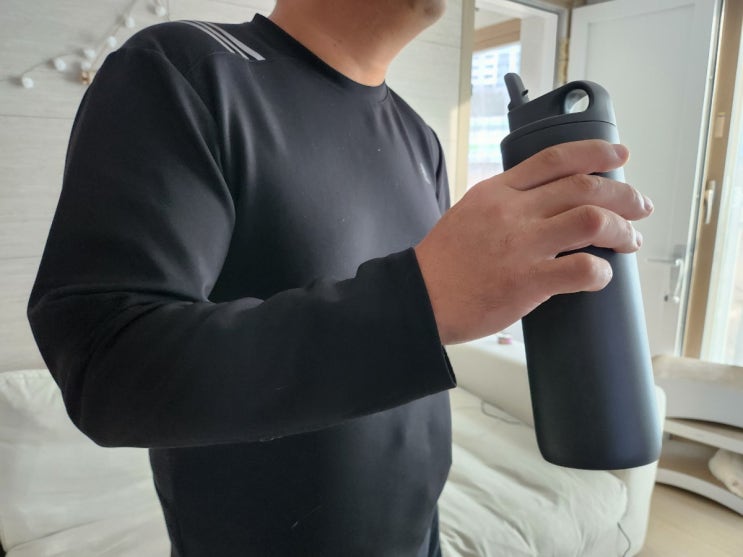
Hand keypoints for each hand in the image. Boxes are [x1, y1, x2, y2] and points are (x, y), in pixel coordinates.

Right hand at [415, 140, 652, 344]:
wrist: (419, 298)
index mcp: (498, 192)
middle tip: (640, 207)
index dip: (595, 152)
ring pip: (590, 220)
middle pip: (584, 186)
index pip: (555, 159)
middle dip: (624, 194)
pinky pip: (581, 270)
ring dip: (622, 229)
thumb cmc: (444, 262)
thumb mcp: (470, 213)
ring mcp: (520, 245)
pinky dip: (602, 273)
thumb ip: (505, 202)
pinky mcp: (526, 281)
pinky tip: (602, 276)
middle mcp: (512, 212)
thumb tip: (546, 203)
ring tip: (631, 240)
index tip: (620, 156)